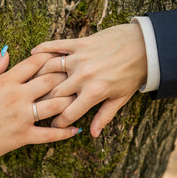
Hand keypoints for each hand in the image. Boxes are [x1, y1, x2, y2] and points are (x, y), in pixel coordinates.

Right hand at [0, 51, 80, 166]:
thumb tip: (7, 51)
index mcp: (5, 82)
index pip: (34, 63)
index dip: (50, 57)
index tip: (61, 56)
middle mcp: (17, 97)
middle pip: (50, 81)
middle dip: (66, 75)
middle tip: (77, 73)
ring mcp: (21, 117)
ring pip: (55, 105)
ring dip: (70, 100)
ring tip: (81, 97)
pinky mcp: (22, 136)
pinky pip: (49, 135)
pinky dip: (64, 132)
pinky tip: (75, 129)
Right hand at [31, 23, 146, 136]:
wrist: (145, 46)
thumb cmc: (133, 73)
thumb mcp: (120, 98)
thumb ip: (104, 116)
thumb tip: (92, 134)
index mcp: (94, 92)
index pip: (68, 113)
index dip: (58, 122)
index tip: (52, 125)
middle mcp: (83, 76)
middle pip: (53, 93)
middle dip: (44, 102)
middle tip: (37, 106)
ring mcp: (79, 58)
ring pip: (49, 69)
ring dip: (38, 77)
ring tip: (32, 83)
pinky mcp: (79, 44)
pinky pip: (56, 45)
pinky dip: (43, 49)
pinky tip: (33, 54)